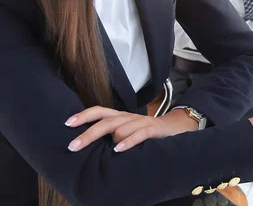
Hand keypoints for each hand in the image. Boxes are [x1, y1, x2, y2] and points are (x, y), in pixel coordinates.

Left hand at [65, 106, 197, 152]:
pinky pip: (140, 134)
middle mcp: (128, 117)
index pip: (99, 111)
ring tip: (102, 150)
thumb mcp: (127, 131)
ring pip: (121, 127)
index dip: (83, 115)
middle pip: (105, 122)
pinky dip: (129, 141)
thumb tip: (88, 144)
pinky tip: (119, 149)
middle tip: (73, 146)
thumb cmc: (145, 131)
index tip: (67, 124)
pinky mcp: (153, 129)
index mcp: (120, 117)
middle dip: (87, 134)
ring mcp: (141, 122)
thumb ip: (111, 135)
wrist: (175, 126)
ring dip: (110, 138)